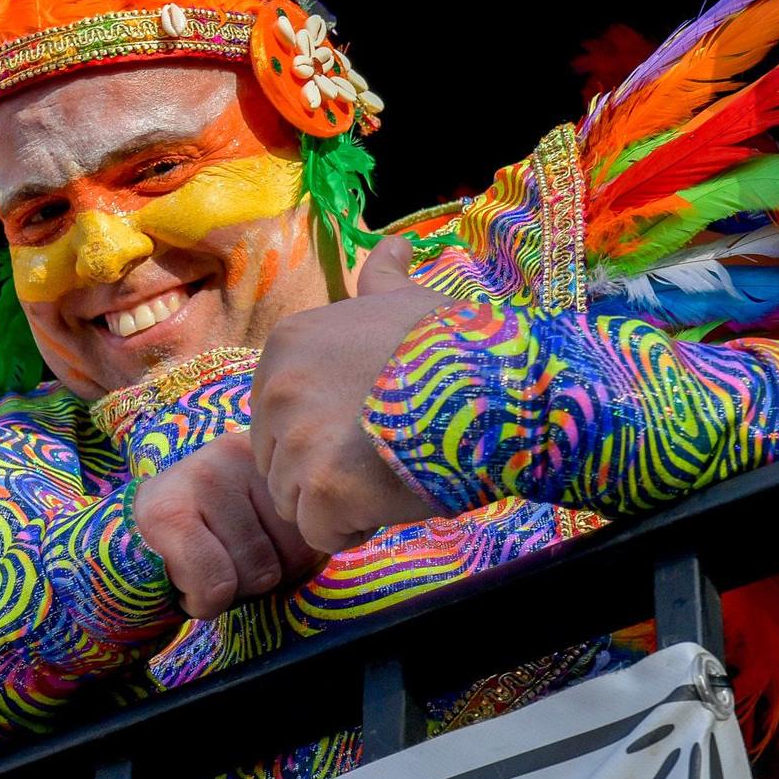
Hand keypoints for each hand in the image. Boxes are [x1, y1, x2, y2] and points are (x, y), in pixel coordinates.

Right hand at [130, 430, 323, 619]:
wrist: (119, 544)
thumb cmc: (205, 540)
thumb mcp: (259, 520)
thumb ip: (297, 527)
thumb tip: (333, 539)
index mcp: (269, 454)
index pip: (313, 534)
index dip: (289, 563)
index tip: (255, 550)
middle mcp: (239, 453)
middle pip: (288, 558)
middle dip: (257, 578)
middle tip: (220, 559)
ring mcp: (203, 477)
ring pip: (255, 574)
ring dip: (229, 591)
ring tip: (200, 565)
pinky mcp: (168, 514)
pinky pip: (215, 584)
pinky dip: (203, 600)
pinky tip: (183, 580)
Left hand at [251, 234, 449, 552]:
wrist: (501, 387)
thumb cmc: (459, 346)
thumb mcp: (408, 302)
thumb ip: (382, 279)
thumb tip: (394, 244)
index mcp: (286, 345)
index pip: (280, 417)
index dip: (328, 433)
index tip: (376, 422)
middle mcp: (277, 388)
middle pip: (281, 461)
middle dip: (327, 470)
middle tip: (388, 449)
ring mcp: (296, 438)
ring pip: (298, 502)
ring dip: (342, 504)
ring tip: (393, 472)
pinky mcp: (322, 488)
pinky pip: (320, 534)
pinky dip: (355, 530)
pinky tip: (392, 500)